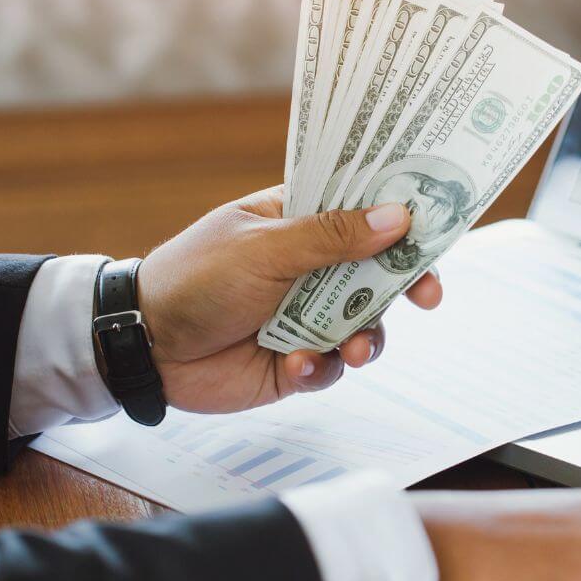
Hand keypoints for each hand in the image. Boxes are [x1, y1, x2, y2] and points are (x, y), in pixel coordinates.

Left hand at [135, 186, 442, 412]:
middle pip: (378, 270)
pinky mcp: (298, 360)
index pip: (363, 211)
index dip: (402, 219)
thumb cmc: (195, 278)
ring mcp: (306, 315)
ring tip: (351, 351)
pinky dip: (322, 368)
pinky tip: (297, 365)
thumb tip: (397, 217)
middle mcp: (310, 267)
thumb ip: (332, 236)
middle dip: (405, 284)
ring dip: (367, 338)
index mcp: (299, 222)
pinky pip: (332, 366)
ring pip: (365, 325)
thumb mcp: (265, 248)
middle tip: (427, 296)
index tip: (436, 229)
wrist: (145, 349)